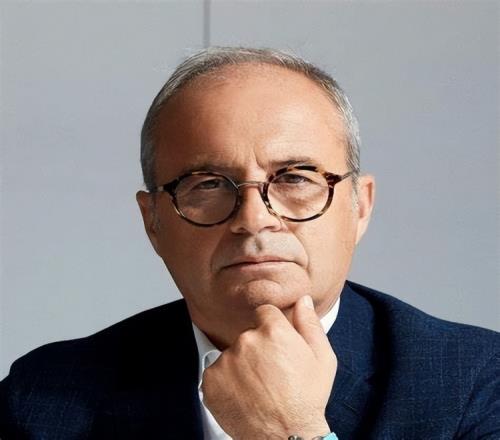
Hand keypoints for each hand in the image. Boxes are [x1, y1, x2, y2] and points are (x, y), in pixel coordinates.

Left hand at [201, 295, 337, 439]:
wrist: (285, 437)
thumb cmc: (307, 399)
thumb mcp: (322, 359)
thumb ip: (309, 324)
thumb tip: (302, 300)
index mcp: (273, 331)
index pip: (265, 312)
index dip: (272, 327)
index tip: (276, 345)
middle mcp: (247, 340)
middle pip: (248, 333)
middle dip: (257, 348)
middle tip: (271, 372)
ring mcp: (226, 360)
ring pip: (233, 353)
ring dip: (241, 365)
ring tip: (258, 387)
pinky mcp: (210, 379)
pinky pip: (217, 371)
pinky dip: (227, 381)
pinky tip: (244, 394)